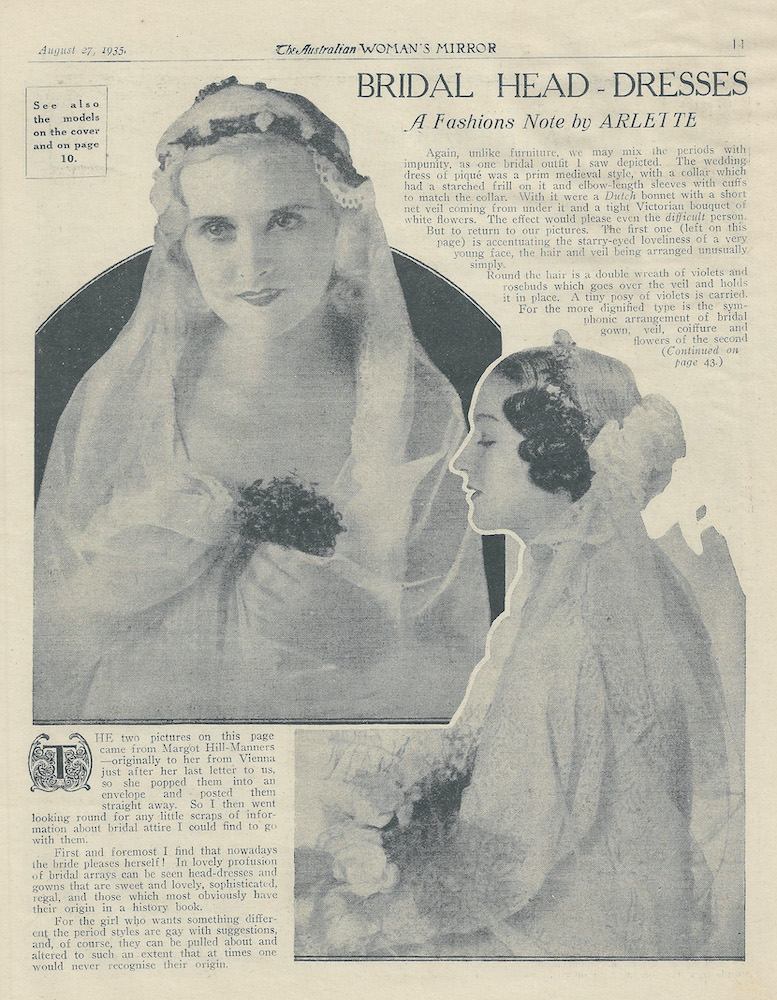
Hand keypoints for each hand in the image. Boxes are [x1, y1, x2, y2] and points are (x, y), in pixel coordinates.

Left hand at [238, 543, 397, 663]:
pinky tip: (253, 601)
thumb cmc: (361, 604)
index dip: (274, 550)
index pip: (283, 559)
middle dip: (259, 562)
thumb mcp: (346, 576)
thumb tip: (294, 555)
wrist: (367, 640)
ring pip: (256, 597)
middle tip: (257, 556)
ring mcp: (289, 621)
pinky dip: (252, 608)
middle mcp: (299, 601)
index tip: (271, 546)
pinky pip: (258, 621)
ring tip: (249, 576)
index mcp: (316, 582)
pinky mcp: (286, 639)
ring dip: (249, 583)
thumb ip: (318, 564)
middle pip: (266, 575)